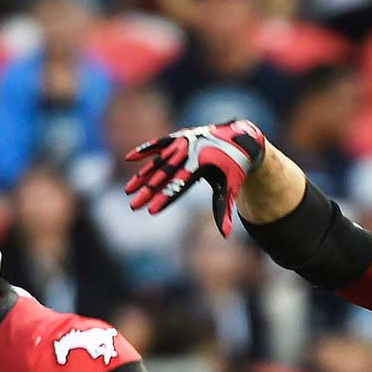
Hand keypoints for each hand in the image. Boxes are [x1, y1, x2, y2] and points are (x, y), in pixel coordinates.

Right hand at [125, 120, 265, 235]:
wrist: (243, 138)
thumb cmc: (235, 168)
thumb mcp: (230, 188)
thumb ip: (223, 211)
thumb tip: (225, 235)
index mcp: (204, 164)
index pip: (180, 185)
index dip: (165, 199)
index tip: (151, 211)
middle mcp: (191, 151)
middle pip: (165, 175)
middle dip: (148, 192)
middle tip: (133, 206)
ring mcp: (184, 142)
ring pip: (159, 162)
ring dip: (142, 176)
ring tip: (129, 190)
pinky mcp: (180, 136)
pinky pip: (159, 144)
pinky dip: (145, 150)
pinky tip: (129, 158)